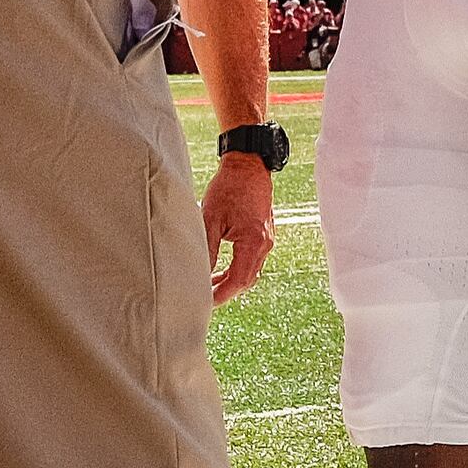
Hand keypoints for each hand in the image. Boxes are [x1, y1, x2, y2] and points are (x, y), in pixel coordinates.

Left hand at [201, 150, 275, 305]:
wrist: (248, 165)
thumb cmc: (228, 187)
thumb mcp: (210, 218)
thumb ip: (207, 249)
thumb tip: (200, 274)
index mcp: (253, 242)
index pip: (238, 280)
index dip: (221, 294)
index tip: (205, 302)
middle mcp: (265, 244)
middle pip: (246, 280)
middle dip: (225, 291)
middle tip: (204, 297)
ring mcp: (268, 240)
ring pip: (250, 271)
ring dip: (231, 281)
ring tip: (209, 285)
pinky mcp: (265, 235)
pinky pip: (252, 260)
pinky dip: (237, 268)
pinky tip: (221, 269)